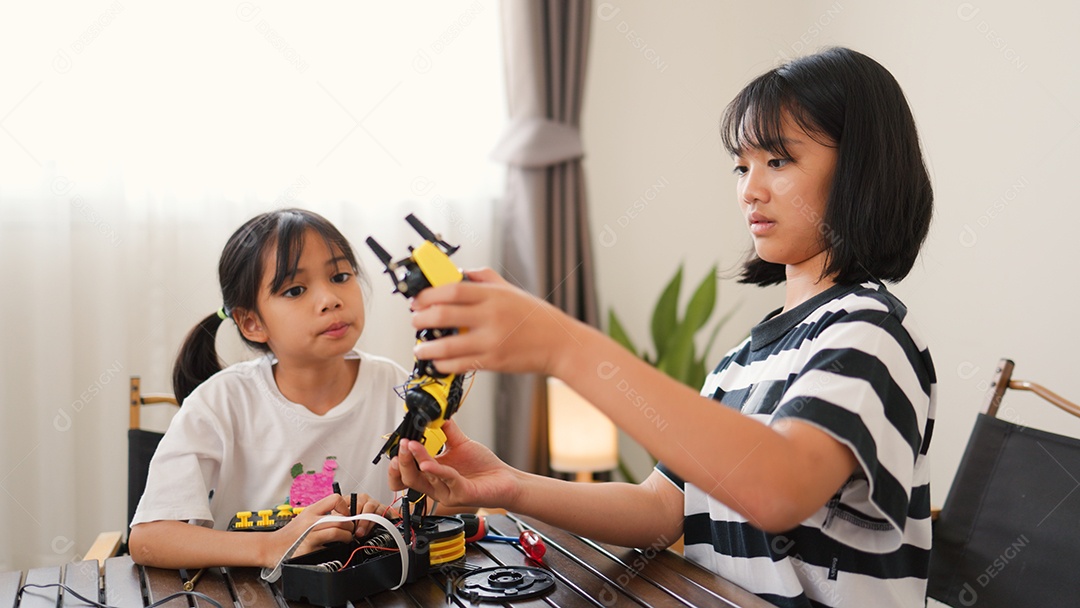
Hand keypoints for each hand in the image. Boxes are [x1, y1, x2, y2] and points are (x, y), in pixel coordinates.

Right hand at [265, 493, 384, 565]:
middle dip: (350, 526)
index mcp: (310, 511)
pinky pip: (329, 548)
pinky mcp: (309, 550)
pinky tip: (335, 549)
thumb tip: (342, 516)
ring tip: (347, 539)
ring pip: (338, 532)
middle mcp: (310, 521)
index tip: (346, 515)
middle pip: (340, 518)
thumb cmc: (288, 535)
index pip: (335, 499)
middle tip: (350, 531)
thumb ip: (320, 515)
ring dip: (347, 537)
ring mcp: (310, 536)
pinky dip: (336, 549)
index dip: (345, 507)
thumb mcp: (304, 518)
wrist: (270, 547)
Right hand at [388, 420, 519, 509]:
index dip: (397, 463)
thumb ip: (447, 431)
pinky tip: (430, 462)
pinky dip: (437, 469)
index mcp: (432, 476)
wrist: (505, 480)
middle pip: (408, 478)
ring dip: (416, 460)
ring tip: (412, 446)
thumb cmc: (484, 468)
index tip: (399, 444)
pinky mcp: (461, 494)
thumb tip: (436, 415)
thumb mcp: (460, 445)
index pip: (405, 474)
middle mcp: (436, 486)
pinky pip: (446, 480)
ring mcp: (447, 492)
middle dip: (402, 461)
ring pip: (423, 480)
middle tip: (403, 444)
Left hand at [410, 268, 578, 375]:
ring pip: (447, 345)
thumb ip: (485, 279)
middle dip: (421, 319)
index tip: (417, 300)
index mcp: (494, 296)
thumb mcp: (512, 290)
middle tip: (415, 321)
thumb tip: (459, 273)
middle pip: (444, 315)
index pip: (452, 290)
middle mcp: (491, 317)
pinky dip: (444, 364)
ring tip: (420, 348)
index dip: (428, 294)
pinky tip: (438, 362)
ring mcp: (492, 341)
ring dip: (426, 348)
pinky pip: (460, 364)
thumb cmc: (536, 317)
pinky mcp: (493, 361)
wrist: (559, 344)